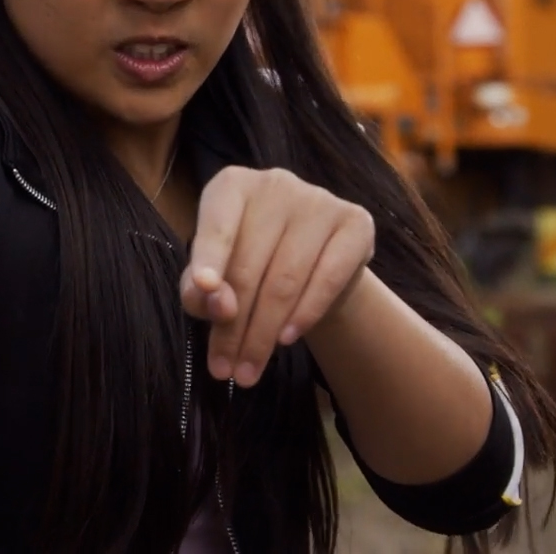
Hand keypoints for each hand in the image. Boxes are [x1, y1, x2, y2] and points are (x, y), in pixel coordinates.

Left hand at [180, 166, 374, 387]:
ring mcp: (319, 200)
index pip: (217, 227)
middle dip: (234, 326)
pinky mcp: (355, 222)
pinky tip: (287, 339)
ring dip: (264, 333)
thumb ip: (200, 290)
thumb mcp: (215, 276)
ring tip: (248, 371)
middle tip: (224, 370)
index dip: (208, 259)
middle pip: (250, 265)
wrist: (317, 264)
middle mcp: (275, 184)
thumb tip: (218, 303)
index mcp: (231, 186)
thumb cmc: (251, 266)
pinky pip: (328, 277)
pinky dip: (306, 313)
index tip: (204, 291)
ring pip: (285, 279)